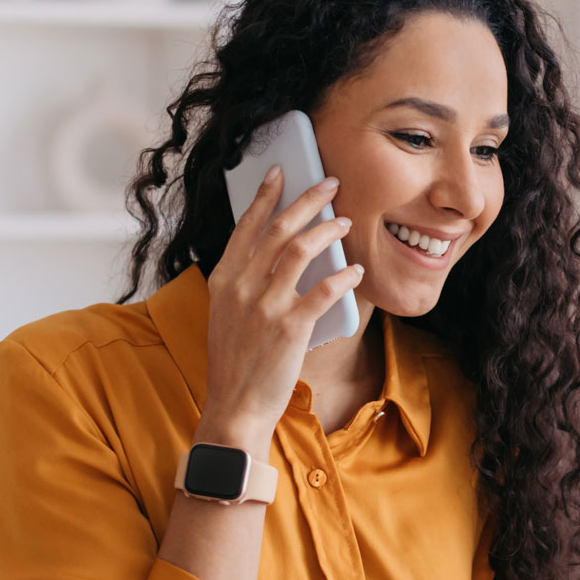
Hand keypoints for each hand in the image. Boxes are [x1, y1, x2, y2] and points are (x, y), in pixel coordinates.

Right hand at [199, 165, 360, 448]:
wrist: (235, 406)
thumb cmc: (236, 363)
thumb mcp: (226, 316)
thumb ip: (244, 284)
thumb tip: (274, 256)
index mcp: (223, 280)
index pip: (246, 227)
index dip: (265, 196)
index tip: (280, 173)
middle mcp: (241, 287)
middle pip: (279, 229)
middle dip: (307, 200)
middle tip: (329, 183)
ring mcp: (264, 305)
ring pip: (301, 250)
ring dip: (327, 230)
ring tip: (345, 221)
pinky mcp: (290, 327)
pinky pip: (324, 289)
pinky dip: (344, 275)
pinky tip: (355, 269)